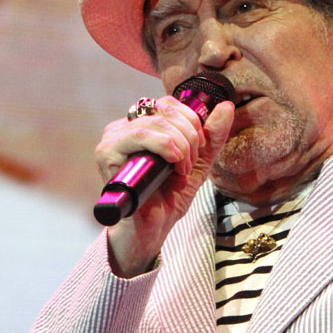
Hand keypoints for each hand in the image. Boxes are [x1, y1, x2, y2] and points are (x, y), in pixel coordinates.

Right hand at [96, 95, 233, 275]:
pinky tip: (172, 165)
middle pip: (164, 110)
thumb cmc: (168, 197)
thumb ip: (213, 135)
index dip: (191, 121)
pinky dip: (164, 147)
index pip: (169, 104)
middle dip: (189, 135)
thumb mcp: (198, 162)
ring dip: (180, 145)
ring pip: (154, 123)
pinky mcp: (106, 153)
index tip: (200, 148)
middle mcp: (123, 128)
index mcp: (142, 125)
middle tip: (191, 162)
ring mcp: (112, 139)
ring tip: (181, 170)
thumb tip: (226, 105)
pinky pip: (138, 135)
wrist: (152, 228)